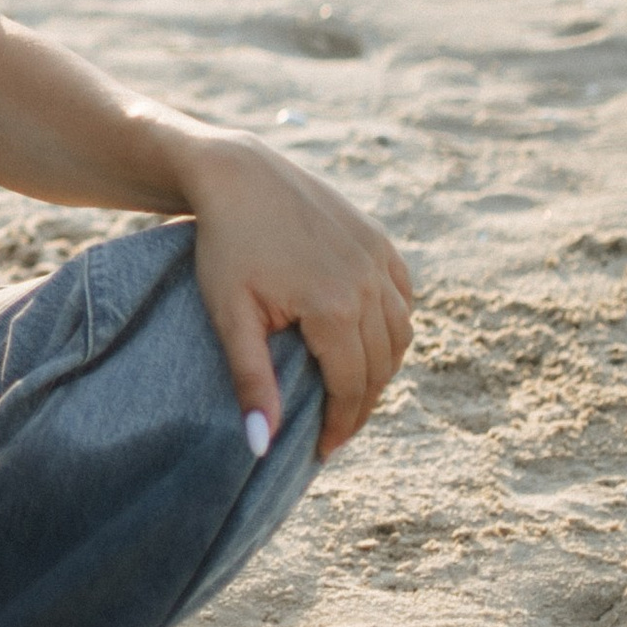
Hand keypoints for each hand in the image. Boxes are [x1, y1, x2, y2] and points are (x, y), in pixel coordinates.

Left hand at [180, 134, 414, 457]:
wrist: (237, 175)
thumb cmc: (224, 245)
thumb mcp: (230, 315)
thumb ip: (251, 381)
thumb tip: (262, 446)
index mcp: (334, 309)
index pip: (350, 388)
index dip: (339, 426)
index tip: (322, 451)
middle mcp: (368, 286)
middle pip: (380, 367)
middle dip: (361, 406)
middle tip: (336, 431)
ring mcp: (378, 260)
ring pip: (399, 335)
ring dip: (382, 370)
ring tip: (352, 393)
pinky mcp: (379, 241)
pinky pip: (402, 298)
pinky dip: (393, 327)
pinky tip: (370, 344)